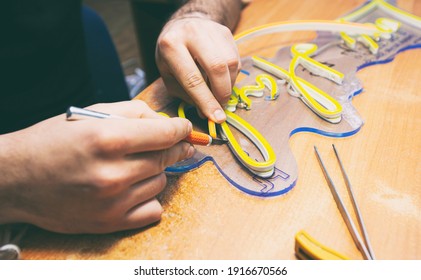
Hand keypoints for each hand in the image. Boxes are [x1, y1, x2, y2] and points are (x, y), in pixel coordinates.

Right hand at [0, 100, 193, 233]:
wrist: (16, 179)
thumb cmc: (52, 143)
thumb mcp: (89, 114)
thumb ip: (133, 113)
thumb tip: (165, 122)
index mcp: (107, 138)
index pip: (165, 133)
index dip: (181, 129)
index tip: (185, 129)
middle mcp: (113, 172)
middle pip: (166, 158)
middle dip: (176, 147)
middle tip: (176, 144)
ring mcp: (113, 202)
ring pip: (161, 182)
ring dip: (156, 171)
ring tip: (136, 165)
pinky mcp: (110, 223)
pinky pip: (153, 210)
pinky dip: (150, 197)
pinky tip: (136, 188)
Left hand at [156, 16, 240, 122]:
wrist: (182, 25)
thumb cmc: (172, 56)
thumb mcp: (169, 76)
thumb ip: (186, 95)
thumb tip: (207, 113)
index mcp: (171, 46)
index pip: (192, 79)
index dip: (206, 101)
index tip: (216, 118)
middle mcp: (192, 33)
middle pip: (216, 67)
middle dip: (222, 93)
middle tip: (220, 107)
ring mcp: (211, 29)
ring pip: (230, 63)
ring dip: (228, 85)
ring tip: (219, 93)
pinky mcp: (225, 31)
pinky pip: (235, 59)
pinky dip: (232, 76)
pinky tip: (222, 79)